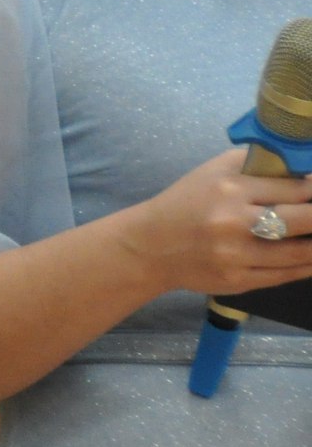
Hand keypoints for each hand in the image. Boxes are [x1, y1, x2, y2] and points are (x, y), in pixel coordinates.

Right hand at [117, 147, 311, 295]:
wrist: (150, 246)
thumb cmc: (186, 202)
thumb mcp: (214, 172)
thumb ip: (256, 165)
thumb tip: (303, 170)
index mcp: (230, 188)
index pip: (294, 188)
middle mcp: (234, 222)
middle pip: (302, 220)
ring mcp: (236, 255)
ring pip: (299, 253)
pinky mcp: (237, 281)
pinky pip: (284, 275)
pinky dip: (306, 267)